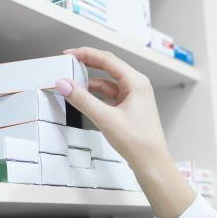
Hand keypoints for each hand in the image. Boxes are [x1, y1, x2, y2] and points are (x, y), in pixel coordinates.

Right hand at [55, 47, 195, 217]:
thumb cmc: (138, 142)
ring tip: (72, 83)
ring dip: (90, 81)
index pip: (107, 59)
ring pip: (107, 82)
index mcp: (136, 82)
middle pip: (108, 67)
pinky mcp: (129, 108)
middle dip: (87, 65)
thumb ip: (82, 99)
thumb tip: (64, 84)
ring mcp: (133, 97)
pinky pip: (109, 95)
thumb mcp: (105, 118)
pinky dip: (95, 94)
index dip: (86, 54)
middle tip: (68, 64)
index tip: (69, 55)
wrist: (151, 163)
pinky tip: (84, 97)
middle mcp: (137, 86)